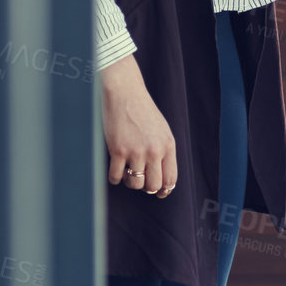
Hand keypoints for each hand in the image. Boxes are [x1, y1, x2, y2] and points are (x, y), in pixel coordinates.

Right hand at [100, 55, 178, 196]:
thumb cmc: (142, 111)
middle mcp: (154, 150)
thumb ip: (163, 151)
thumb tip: (162, 178)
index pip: (171, 178)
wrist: (125, 93)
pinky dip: (115, 178)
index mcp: (168, 145)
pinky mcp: (118, 150)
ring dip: (129, 182)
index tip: (159, 193)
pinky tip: (115, 170)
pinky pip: (116, 177)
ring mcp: (136, 151)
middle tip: (140, 181)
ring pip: (135, 184)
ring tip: (126, 172)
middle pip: (153, 186)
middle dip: (146, 188)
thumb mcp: (161, 130)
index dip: (165, 190)